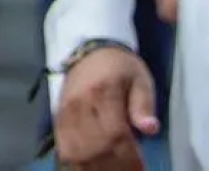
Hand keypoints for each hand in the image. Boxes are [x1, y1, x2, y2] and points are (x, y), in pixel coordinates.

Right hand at [55, 45, 158, 169]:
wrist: (91, 50)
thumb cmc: (121, 67)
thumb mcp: (141, 79)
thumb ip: (144, 104)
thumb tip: (150, 128)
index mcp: (104, 92)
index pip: (115, 135)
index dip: (129, 159)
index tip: (142, 169)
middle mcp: (80, 104)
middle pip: (95, 148)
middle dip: (113, 168)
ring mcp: (66, 113)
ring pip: (76, 151)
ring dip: (93, 168)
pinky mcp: (58, 118)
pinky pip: (63, 147)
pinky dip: (75, 162)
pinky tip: (88, 167)